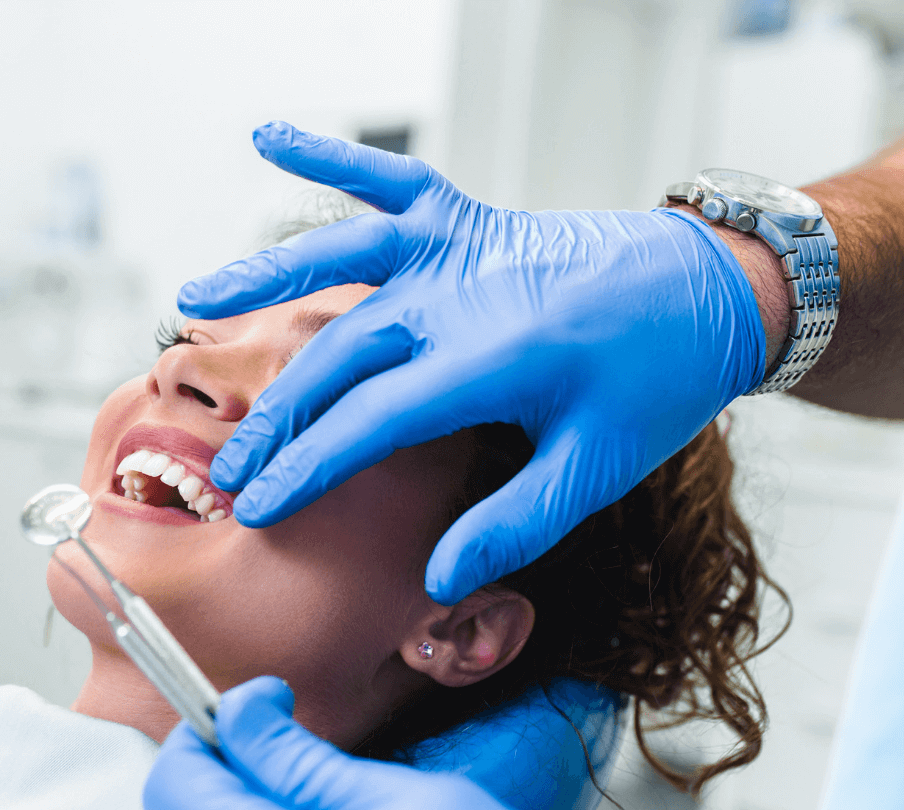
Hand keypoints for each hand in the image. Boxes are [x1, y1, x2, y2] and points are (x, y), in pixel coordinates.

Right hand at [182, 123, 763, 603]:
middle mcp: (461, 294)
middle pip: (339, 353)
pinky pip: (390, 180)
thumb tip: (439, 578)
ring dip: (264, 276)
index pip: (371, 421)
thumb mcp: (598, 466)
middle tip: (228, 467)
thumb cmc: (658, 379)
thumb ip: (515, 523)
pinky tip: (271, 137)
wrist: (712, 287)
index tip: (260, 505)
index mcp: (492, 358)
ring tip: (191, 299)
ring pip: (341, 257)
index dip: (308, 465)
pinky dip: (332, 156)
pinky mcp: (466, 217)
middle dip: (276, 414)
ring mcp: (459, 248)